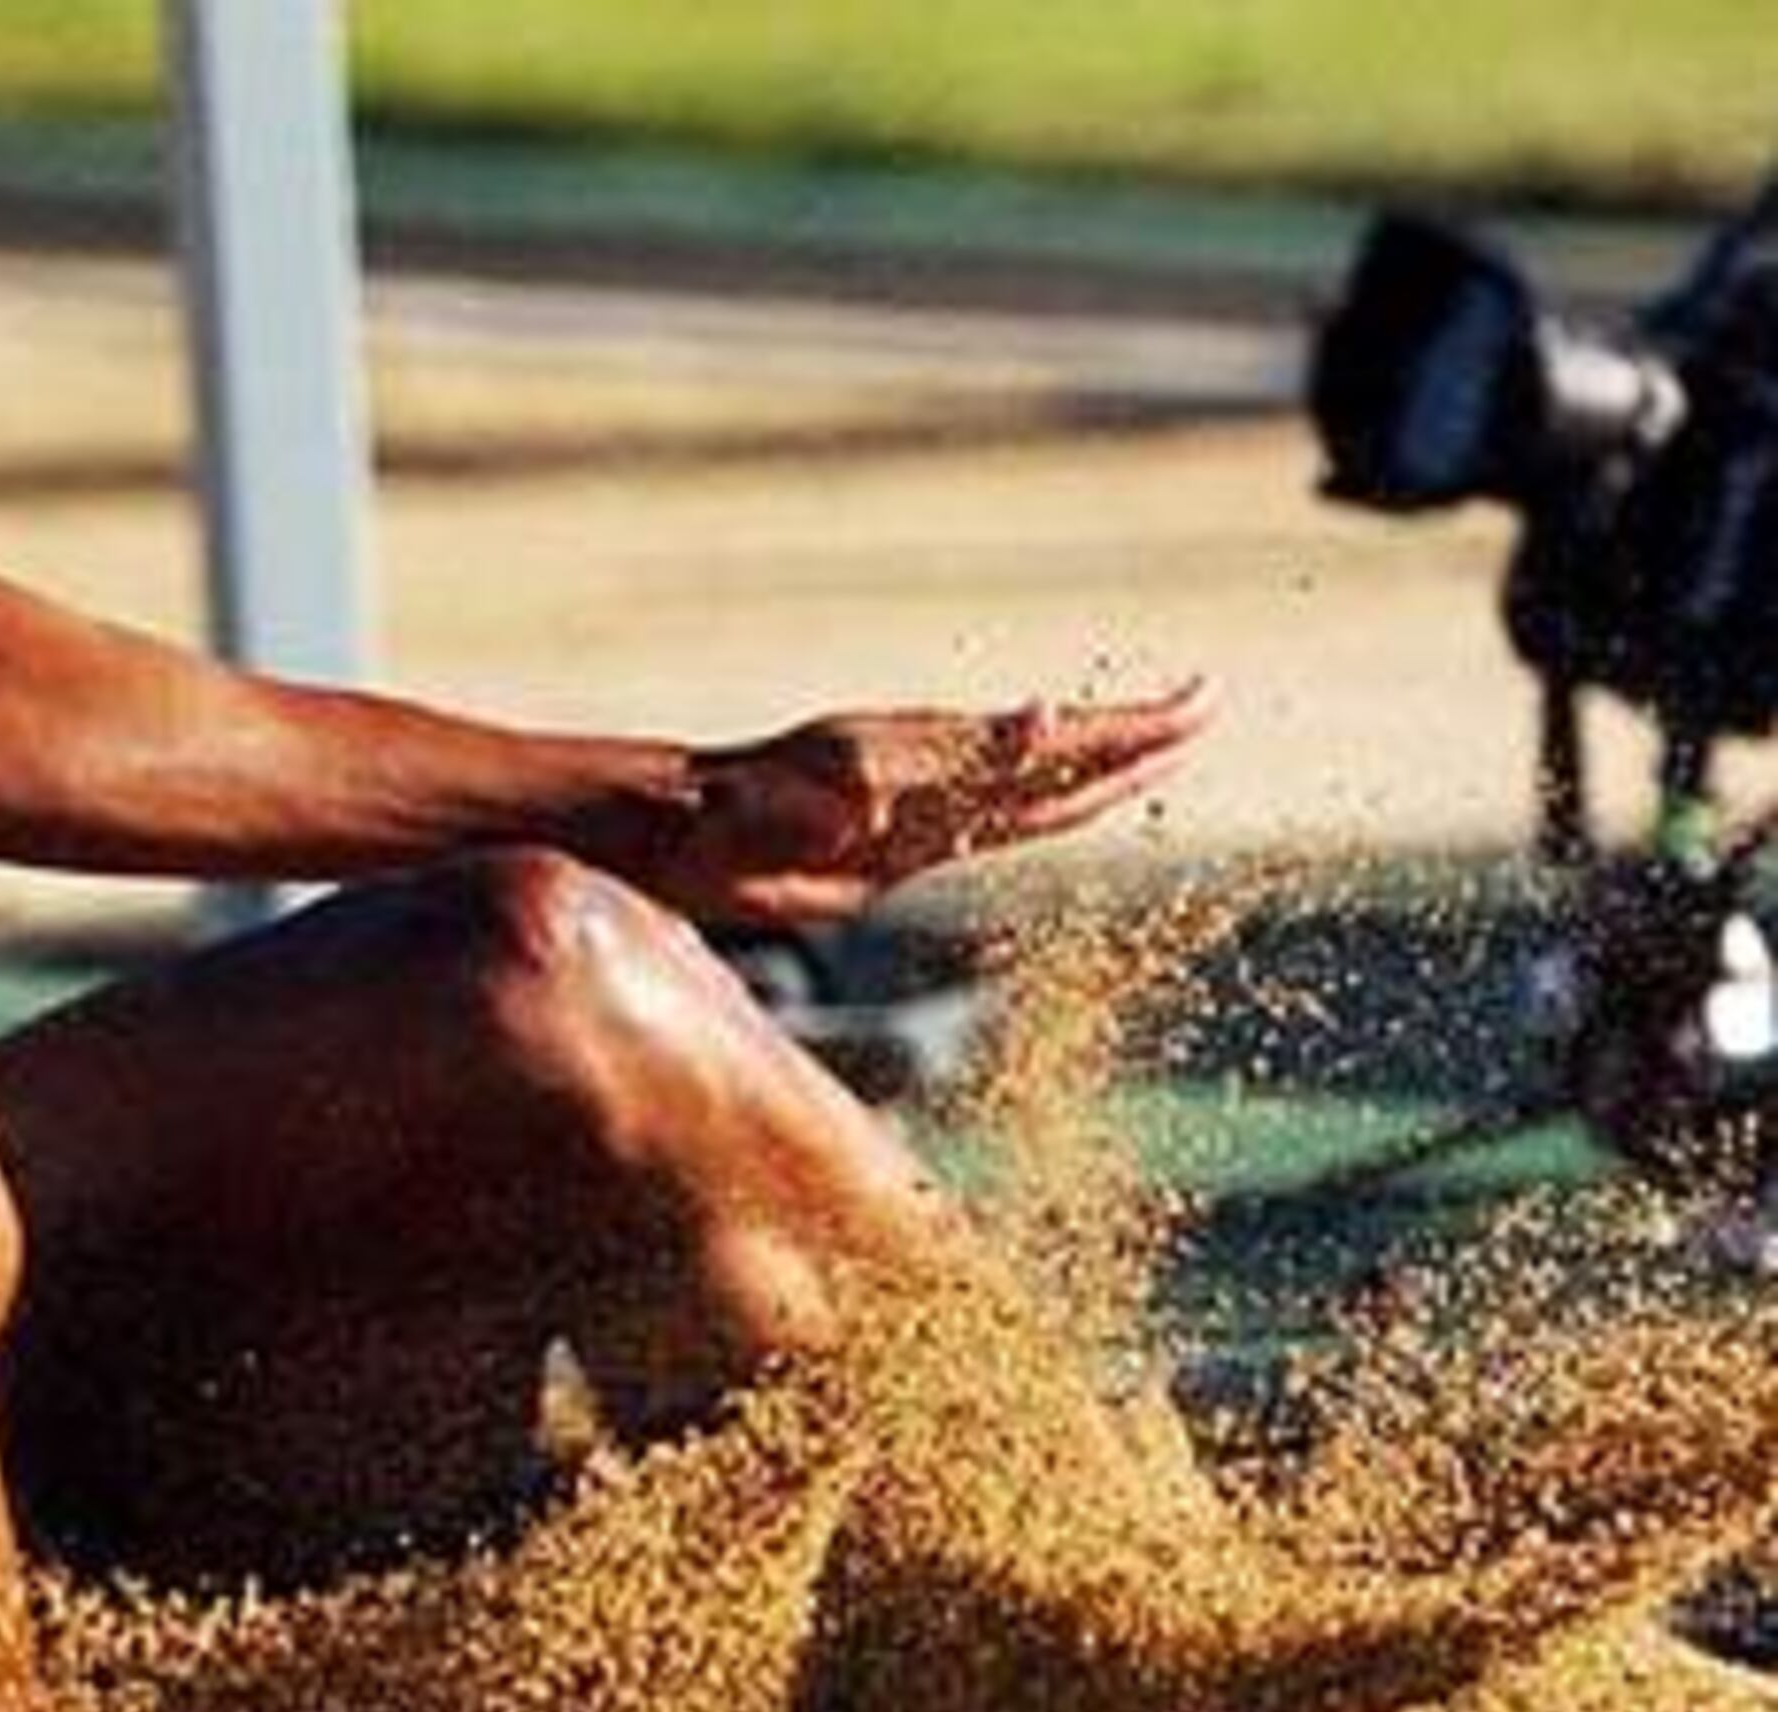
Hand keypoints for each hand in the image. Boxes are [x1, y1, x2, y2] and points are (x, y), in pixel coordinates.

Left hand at [659, 679, 1214, 926]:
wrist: (672, 832)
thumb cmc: (705, 822)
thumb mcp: (759, 811)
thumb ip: (816, 804)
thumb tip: (860, 802)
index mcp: (902, 763)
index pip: (1020, 749)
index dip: (1095, 737)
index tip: (1175, 711)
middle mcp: (925, 769)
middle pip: (1050, 754)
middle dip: (1129, 734)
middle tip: (1209, 704)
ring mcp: (922, 799)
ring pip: (1038, 782)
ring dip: (1109, 763)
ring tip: (1179, 739)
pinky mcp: (910, 837)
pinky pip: (1005, 819)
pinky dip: (1060, 803)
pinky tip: (1091, 798)